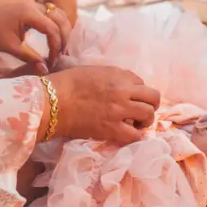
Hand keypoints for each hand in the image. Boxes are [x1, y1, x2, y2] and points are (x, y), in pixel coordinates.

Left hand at [0, 0, 71, 71]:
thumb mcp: (9, 46)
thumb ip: (30, 57)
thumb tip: (45, 70)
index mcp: (29, 14)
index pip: (52, 29)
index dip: (56, 46)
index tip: (52, 61)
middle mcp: (35, 7)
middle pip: (61, 20)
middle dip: (63, 39)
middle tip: (59, 55)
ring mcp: (35, 6)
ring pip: (59, 15)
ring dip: (63, 30)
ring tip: (60, 47)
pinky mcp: (34, 9)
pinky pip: (53, 14)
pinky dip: (58, 25)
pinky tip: (56, 38)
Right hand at [41, 66, 160, 144]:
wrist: (53, 102)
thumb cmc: (69, 83)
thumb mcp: (95, 71)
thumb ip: (115, 77)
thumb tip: (128, 85)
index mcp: (118, 76)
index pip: (142, 83)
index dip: (138, 91)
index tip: (132, 97)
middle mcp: (123, 92)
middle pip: (153, 97)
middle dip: (152, 104)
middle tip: (144, 110)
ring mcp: (119, 111)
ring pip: (148, 115)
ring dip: (146, 120)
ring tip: (138, 123)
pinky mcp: (112, 129)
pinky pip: (135, 135)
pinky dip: (136, 135)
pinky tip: (130, 133)